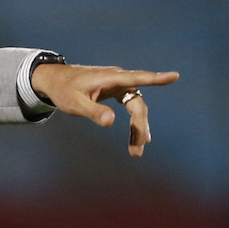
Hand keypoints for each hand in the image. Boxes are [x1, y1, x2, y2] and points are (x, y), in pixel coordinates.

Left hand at [31, 64, 178, 156]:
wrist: (54, 80)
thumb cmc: (63, 90)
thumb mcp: (74, 103)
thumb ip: (93, 112)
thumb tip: (111, 122)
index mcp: (109, 78)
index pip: (136, 79)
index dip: (156, 79)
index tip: (174, 76)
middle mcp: (118, 79)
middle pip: (137, 102)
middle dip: (139, 125)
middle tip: (139, 147)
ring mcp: (118, 84)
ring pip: (136, 106)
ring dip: (137, 127)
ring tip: (136, 150)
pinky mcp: (116, 90)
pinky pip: (130, 106)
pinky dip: (133, 121)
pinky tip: (136, 137)